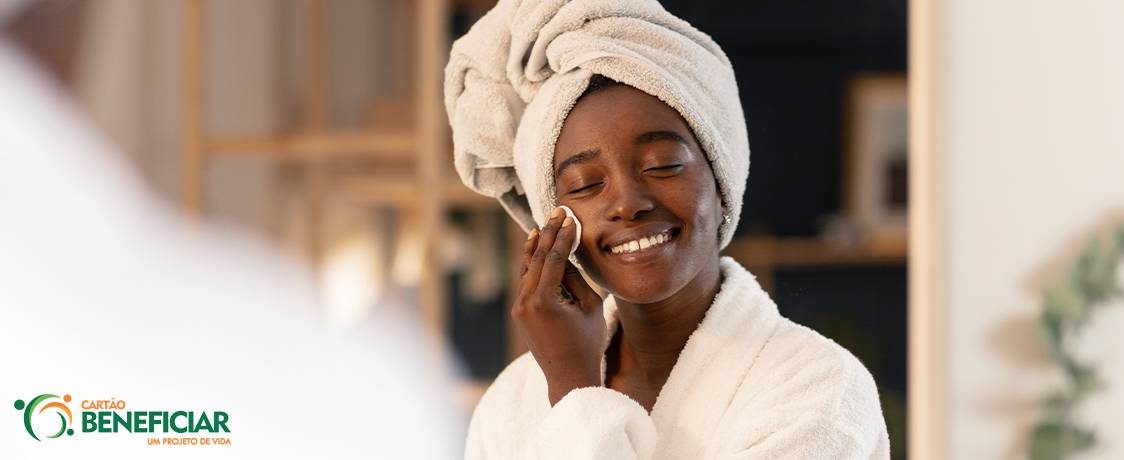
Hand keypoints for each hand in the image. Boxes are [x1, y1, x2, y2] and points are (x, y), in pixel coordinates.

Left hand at [513, 207, 605, 405]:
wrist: (568, 376)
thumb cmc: (587, 343)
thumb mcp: (590, 307)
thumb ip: (577, 278)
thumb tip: (567, 254)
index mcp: (544, 301)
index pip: (554, 258)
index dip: (562, 236)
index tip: (569, 217)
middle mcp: (525, 302)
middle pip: (536, 259)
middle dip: (547, 234)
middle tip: (556, 212)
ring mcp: (519, 308)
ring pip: (526, 269)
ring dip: (535, 246)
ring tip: (542, 225)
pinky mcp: (519, 313)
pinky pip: (524, 282)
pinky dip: (530, 264)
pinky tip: (534, 249)